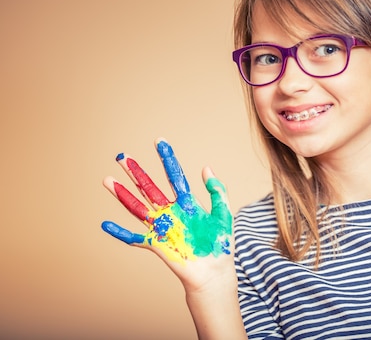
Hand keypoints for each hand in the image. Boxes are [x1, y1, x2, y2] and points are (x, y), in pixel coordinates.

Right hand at [101, 138, 233, 287]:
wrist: (214, 272)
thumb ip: (217, 191)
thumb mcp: (223, 213)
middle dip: (137, 172)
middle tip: (123, 156)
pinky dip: (120, 233)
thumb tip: (206, 168)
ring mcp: (162, 228)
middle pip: (150, 188)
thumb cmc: (220, 245)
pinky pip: (135, 238)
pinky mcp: (156, 244)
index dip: (167, 159)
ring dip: (123, 194)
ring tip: (108, 180)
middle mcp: (172, 212)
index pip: (175, 176)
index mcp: (188, 204)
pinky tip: (106, 224)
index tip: (159, 142)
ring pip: (138, 207)